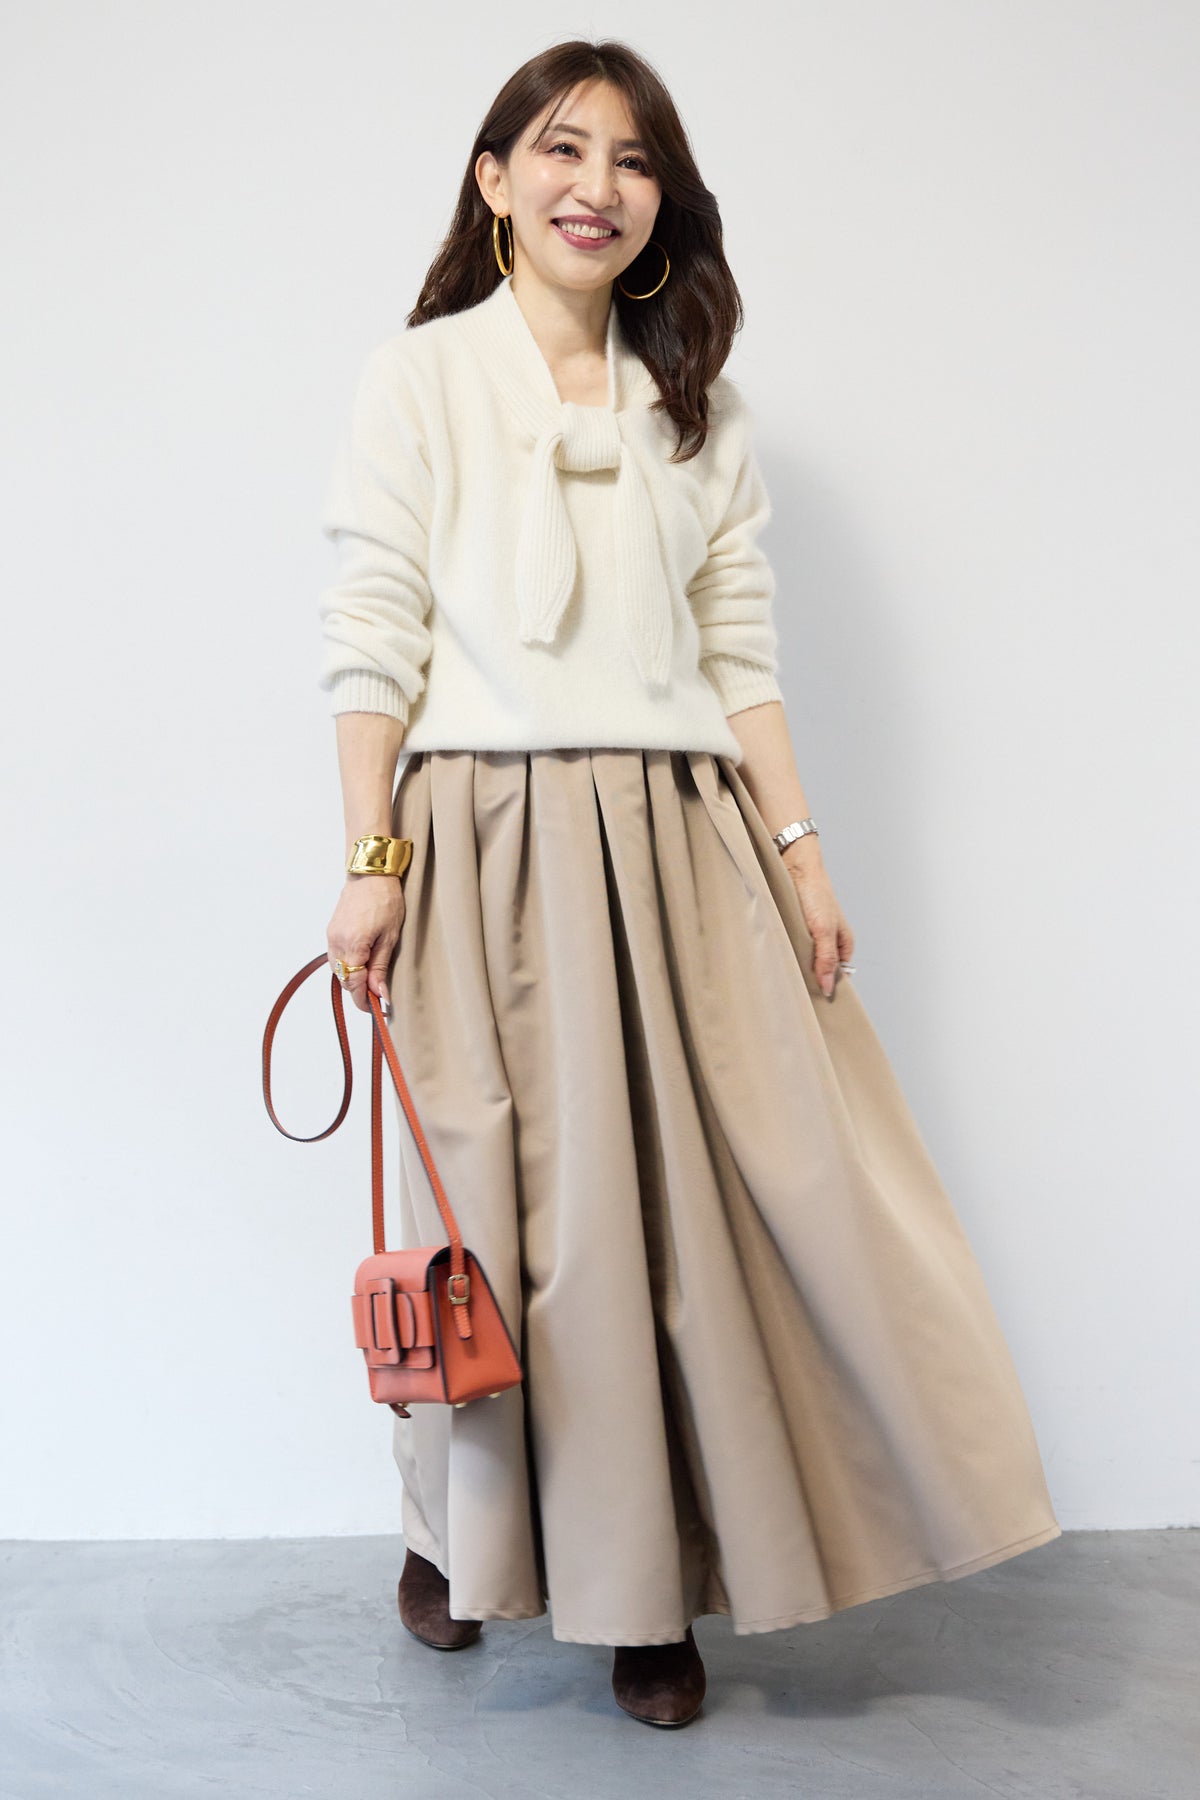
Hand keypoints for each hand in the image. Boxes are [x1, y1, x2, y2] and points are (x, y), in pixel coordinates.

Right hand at [326, 874, 405, 1014]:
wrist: (371, 874)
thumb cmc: (386, 901)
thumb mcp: (390, 937)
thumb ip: (380, 967)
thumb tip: (379, 994)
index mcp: (353, 945)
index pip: (354, 985)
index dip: (364, 1001)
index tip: (376, 1009)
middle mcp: (337, 943)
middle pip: (344, 980)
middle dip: (359, 991)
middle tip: (379, 995)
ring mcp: (331, 937)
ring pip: (338, 970)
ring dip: (353, 978)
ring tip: (372, 979)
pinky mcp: (331, 931)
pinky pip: (336, 957)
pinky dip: (347, 965)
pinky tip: (361, 964)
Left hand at [780, 837, 854, 998]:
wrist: (796, 867)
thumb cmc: (816, 894)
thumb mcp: (824, 931)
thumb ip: (826, 959)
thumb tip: (828, 988)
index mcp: (843, 944)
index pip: (839, 975)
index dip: (828, 986)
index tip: (817, 1002)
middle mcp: (828, 941)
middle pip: (821, 969)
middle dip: (811, 978)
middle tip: (798, 991)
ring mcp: (812, 936)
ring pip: (805, 959)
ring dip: (796, 966)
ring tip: (787, 976)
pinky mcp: (796, 929)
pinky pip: (792, 947)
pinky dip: (787, 953)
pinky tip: (779, 959)